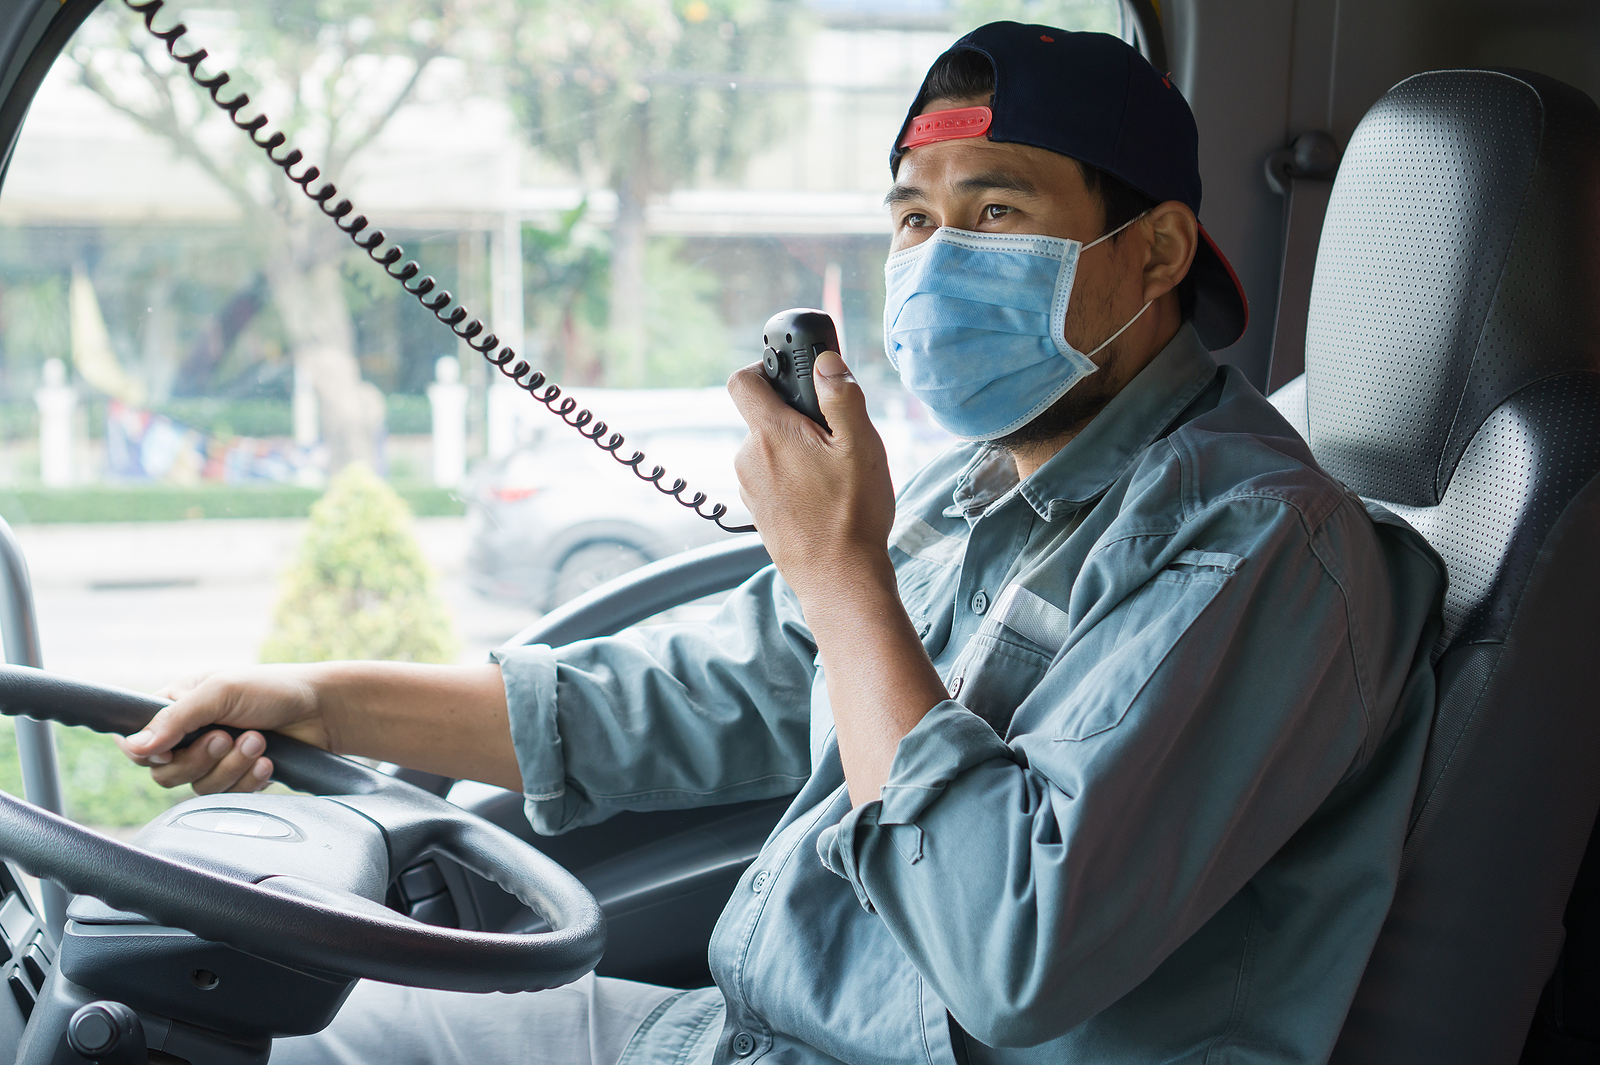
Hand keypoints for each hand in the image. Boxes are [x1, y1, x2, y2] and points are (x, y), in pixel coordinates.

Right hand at [115, 665, 333, 794]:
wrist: (323, 710)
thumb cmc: (272, 689)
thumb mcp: (220, 691)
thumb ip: (175, 719)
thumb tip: (134, 747)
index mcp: (178, 706)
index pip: (140, 743)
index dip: (151, 753)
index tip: (172, 750)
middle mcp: (191, 734)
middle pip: (166, 773)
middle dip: (201, 759)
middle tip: (228, 737)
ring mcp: (215, 758)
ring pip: (198, 787)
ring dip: (231, 767)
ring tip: (259, 742)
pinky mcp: (238, 777)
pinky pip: (228, 796)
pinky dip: (248, 781)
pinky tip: (268, 763)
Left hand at [728, 351, 897, 598]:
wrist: (839, 578)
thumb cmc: (852, 513)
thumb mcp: (861, 446)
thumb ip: (841, 396)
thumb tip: (826, 361)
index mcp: (770, 434)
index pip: (743, 381)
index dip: (764, 368)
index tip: (791, 377)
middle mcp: (748, 457)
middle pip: (763, 418)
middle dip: (795, 418)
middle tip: (834, 438)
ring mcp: (749, 487)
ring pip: (769, 450)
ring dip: (796, 451)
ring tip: (832, 474)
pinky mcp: (757, 512)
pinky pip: (771, 478)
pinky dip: (791, 478)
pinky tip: (821, 498)